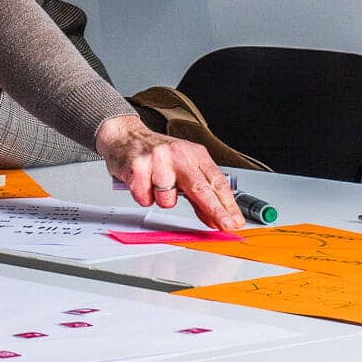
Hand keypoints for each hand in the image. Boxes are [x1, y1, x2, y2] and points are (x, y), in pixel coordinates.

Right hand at [96, 115, 245, 231]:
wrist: (126, 135)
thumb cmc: (158, 154)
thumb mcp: (183, 168)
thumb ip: (198, 193)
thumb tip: (213, 218)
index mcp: (194, 153)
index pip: (216, 181)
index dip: (228, 203)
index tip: (235, 220)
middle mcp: (179, 154)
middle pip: (201, 188)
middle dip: (216, 210)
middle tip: (227, 225)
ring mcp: (158, 160)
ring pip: (168, 199)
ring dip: (162, 199)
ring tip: (156, 184)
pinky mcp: (138, 167)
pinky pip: (145, 199)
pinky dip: (144, 196)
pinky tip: (143, 182)